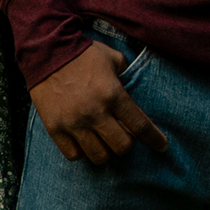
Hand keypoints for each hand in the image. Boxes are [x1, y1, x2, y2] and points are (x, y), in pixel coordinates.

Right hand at [28, 42, 167, 163]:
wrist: (47, 52)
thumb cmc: (84, 54)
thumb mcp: (113, 59)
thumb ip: (126, 76)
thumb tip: (133, 89)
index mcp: (113, 95)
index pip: (139, 125)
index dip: (154, 139)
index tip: (162, 146)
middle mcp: (95, 113)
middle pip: (121, 147)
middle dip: (126, 143)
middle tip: (122, 134)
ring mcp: (74, 123)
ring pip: (99, 156)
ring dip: (105, 150)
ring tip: (103, 139)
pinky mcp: (55, 129)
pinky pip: (74, 155)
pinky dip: (82, 152)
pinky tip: (84, 141)